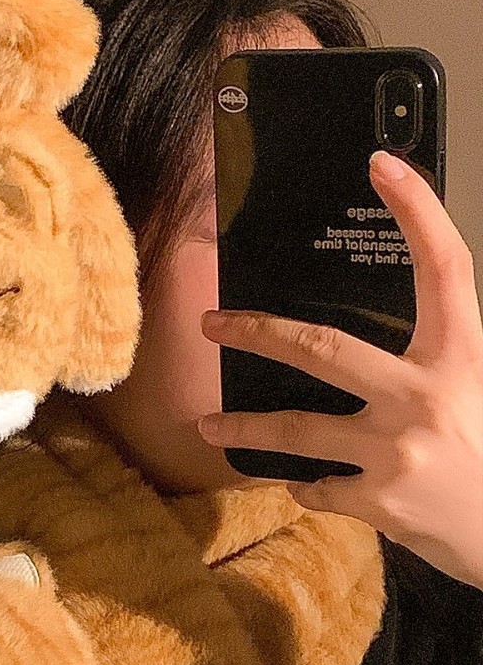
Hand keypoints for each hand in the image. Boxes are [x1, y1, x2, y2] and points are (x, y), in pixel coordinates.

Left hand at [197, 150, 482, 588]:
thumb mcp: (470, 393)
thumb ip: (424, 364)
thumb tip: (342, 349)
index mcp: (462, 358)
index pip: (445, 269)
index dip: (419, 212)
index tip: (384, 165)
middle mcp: (427, 395)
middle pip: (324, 347)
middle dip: (259, 333)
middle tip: (213, 323)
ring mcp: (399, 449)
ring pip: (297, 429)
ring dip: (245, 429)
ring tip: (208, 426)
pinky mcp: (379, 499)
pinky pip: (316, 485)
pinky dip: (304, 485)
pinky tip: (303, 483)